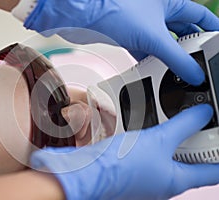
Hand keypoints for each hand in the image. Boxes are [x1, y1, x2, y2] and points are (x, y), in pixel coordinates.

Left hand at [23, 0, 218, 84]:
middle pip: (182, 32)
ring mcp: (143, 25)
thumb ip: (177, 58)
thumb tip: (194, 74)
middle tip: (199, 65)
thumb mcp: (155, 37)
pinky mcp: (130, 36)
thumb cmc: (118, 11)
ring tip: (178, 73)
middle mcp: (159, 13)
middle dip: (190, 48)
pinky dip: (150, 61)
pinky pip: (146, 50)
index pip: (200, 16)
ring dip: (169, 58)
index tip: (217, 45)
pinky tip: (154, 72)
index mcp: (171, 4)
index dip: (211, 29)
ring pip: (163, 44)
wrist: (86, 15)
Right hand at [30, 104, 218, 199]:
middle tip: (201, 121)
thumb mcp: (159, 140)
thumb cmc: (119, 166)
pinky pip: (150, 150)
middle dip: (197, 141)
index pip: (212, 172)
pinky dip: (154, 137)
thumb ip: (183, 125)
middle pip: (190, 161)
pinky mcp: (133, 165)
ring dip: (174, 137)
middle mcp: (163, 181)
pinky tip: (150, 125)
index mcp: (176, 180)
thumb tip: (203, 114)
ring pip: (168, 153)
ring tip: (177, 118)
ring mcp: (147, 174)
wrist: (88, 170)